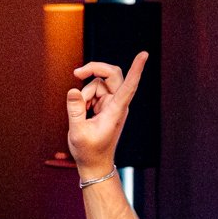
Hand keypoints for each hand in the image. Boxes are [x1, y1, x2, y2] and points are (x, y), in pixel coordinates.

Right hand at [67, 52, 149, 178]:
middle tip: (76, 73)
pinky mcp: (106, 105)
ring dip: (85, 94)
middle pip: (112, 74)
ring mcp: (112, 104)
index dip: (136, 69)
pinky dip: (85, 99)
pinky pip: (94, 92)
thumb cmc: (89, 152)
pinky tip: (83, 114)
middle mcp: (117, 104)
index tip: (144, 54)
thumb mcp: (77, 132)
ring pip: (98, 84)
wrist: (95, 164)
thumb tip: (73, 89)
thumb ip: (75, 110)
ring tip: (81, 114)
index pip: (128, 86)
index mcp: (116, 111)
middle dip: (94, 69)